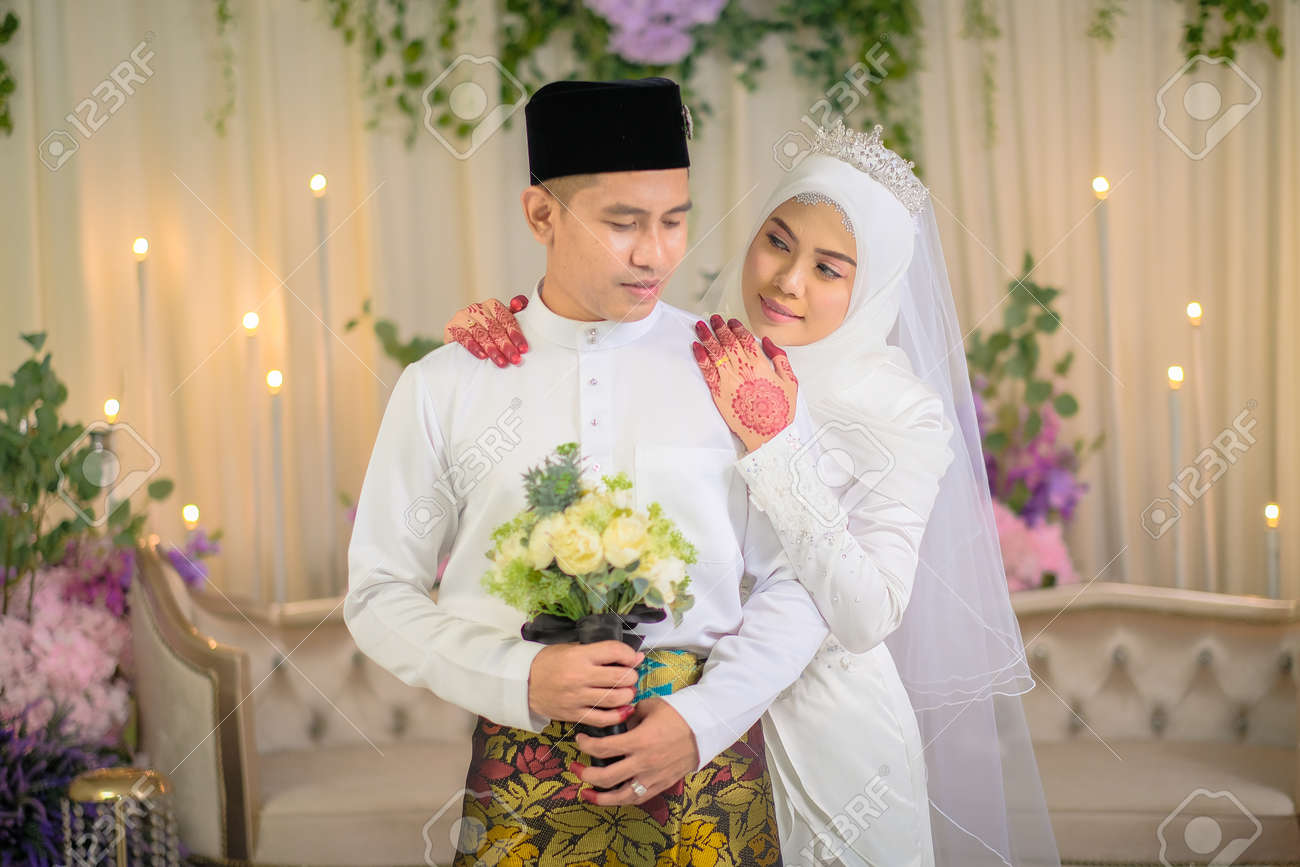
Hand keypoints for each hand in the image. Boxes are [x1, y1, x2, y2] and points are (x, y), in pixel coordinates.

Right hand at [443, 295, 529, 366]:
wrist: (459, 343)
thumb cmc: (486, 334)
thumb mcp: (501, 325)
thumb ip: (512, 316)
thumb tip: (519, 304)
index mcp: (492, 305)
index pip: (506, 318)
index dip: (516, 334)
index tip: (523, 348)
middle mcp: (477, 308)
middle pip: (494, 327)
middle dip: (506, 344)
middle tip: (514, 358)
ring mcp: (463, 316)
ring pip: (480, 332)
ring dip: (492, 348)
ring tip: (501, 361)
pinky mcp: (451, 327)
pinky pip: (463, 337)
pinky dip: (474, 346)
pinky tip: (482, 356)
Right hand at [527, 641, 643, 725]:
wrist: (523, 682)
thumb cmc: (550, 662)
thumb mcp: (572, 648)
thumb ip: (601, 652)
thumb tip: (634, 656)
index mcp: (580, 655)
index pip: (615, 651)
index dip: (630, 654)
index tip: (633, 658)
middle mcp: (580, 676)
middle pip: (620, 677)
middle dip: (632, 676)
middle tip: (630, 676)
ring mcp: (577, 697)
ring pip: (615, 699)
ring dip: (628, 695)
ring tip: (626, 691)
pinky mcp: (574, 714)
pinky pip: (603, 719)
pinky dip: (618, 715)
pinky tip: (623, 709)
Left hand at [570, 697, 698, 805]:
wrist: (704, 728)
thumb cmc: (677, 714)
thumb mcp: (649, 707)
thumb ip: (628, 715)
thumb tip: (613, 721)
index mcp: (639, 740)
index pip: (603, 748)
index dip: (586, 745)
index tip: (580, 740)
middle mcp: (644, 762)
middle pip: (606, 777)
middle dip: (585, 773)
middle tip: (575, 767)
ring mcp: (652, 777)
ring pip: (620, 796)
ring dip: (599, 797)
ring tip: (586, 792)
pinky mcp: (661, 785)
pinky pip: (637, 798)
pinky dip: (621, 800)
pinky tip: (610, 797)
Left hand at [692, 314, 797, 451]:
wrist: (769, 435)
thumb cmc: (780, 411)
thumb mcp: (790, 382)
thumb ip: (780, 359)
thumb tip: (767, 342)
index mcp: (761, 365)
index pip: (745, 339)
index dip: (737, 328)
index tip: (731, 322)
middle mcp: (743, 370)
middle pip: (728, 343)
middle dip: (719, 328)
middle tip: (713, 319)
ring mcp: (729, 381)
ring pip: (715, 353)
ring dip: (707, 338)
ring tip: (701, 327)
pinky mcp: (719, 393)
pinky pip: (707, 371)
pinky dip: (701, 358)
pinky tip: (696, 348)